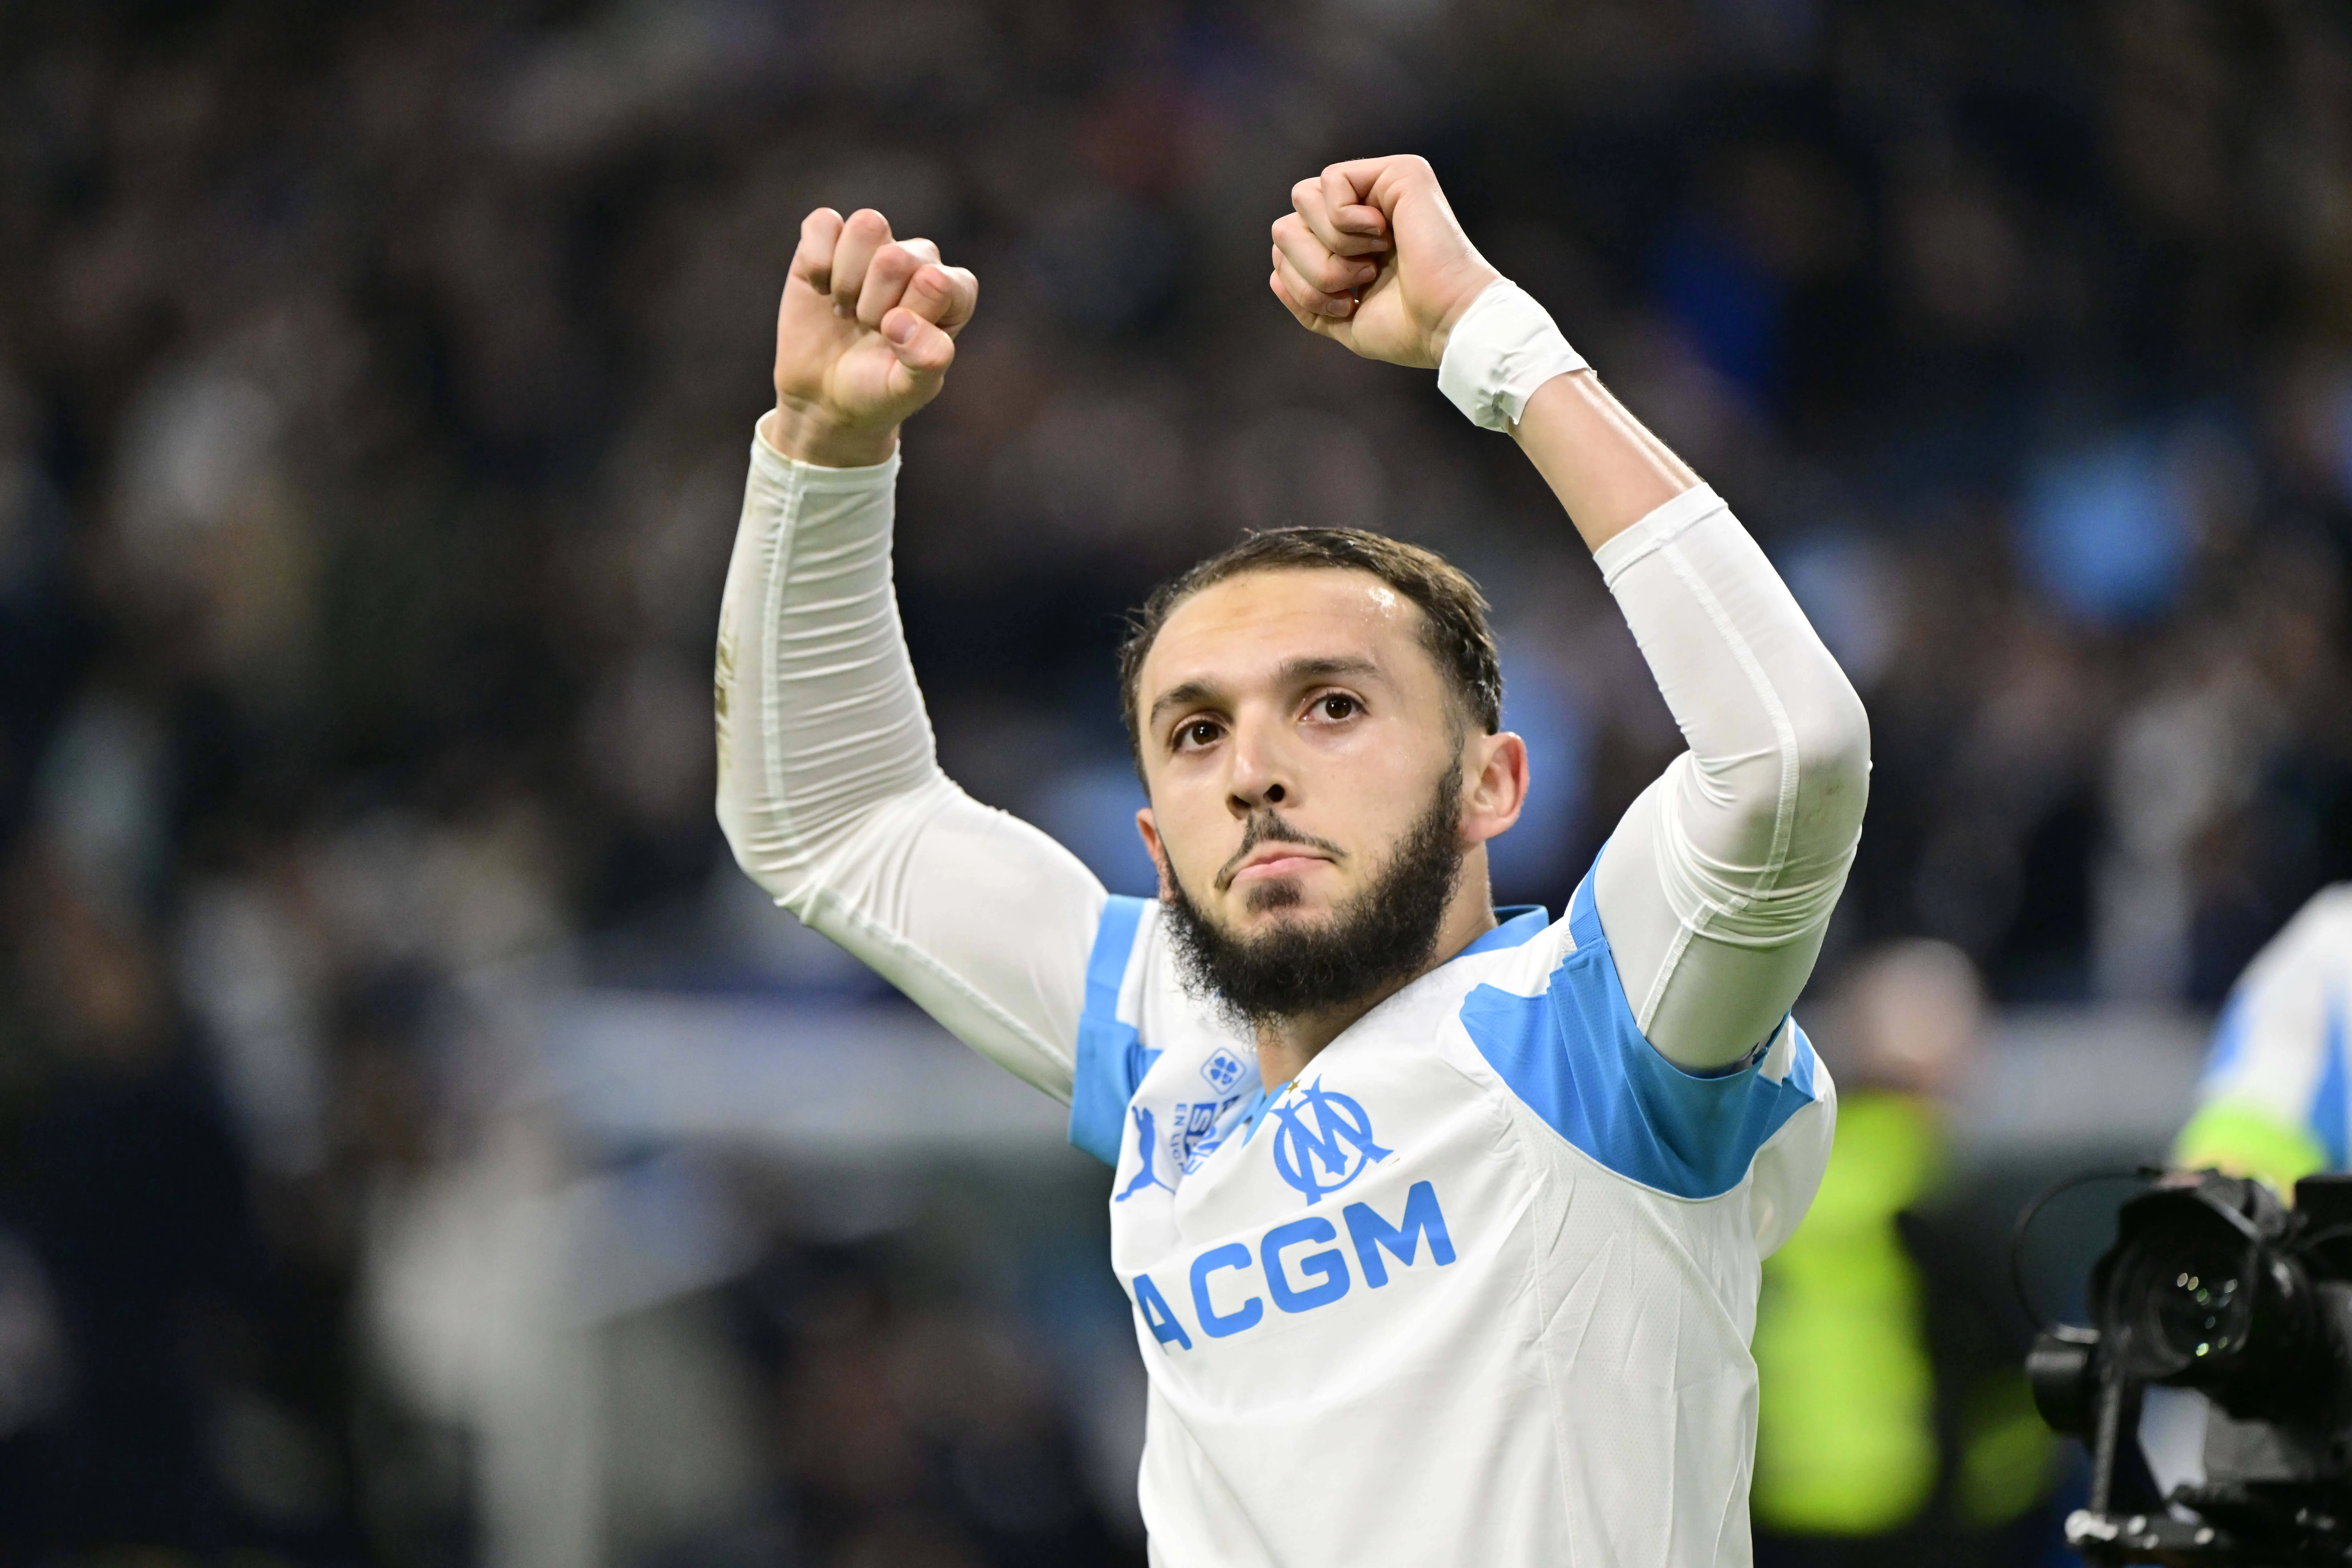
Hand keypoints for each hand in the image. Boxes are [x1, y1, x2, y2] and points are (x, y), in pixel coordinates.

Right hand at [767, 207, 978, 466]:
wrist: (824, 397)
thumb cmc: (877, 390)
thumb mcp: (908, 390)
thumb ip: (925, 360)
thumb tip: (901, 321)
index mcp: (952, 291)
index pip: (936, 282)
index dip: (906, 318)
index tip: (893, 342)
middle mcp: (919, 260)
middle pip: (896, 256)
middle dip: (872, 304)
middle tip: (867, 328)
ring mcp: (875, 246)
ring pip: (867, 226)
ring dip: (847, 279)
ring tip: (846, 308)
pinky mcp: (829, 239)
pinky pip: (823, 222)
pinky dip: (817, 262)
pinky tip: (820, 290)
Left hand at [1269, 155, 1499, 368]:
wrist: (1447, 324)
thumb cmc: (1408, 327)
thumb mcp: (1343, 321)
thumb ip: (1306, 299)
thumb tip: (1274, 274)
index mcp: (1350, 244)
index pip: (1288, 245)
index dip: (1301, 282)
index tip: (1346, 303)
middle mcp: (1362, 210)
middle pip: (1286, 223)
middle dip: (1312, 266)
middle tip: (1360, 283)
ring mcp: (1380, 187)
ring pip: (1300, 199)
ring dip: (1330, 247)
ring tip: (1372, 264)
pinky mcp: (1397, 172)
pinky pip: (1331, 181)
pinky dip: (1346, 222)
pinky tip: (1384, 236)